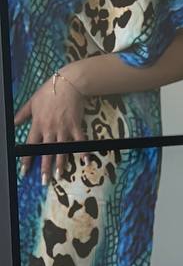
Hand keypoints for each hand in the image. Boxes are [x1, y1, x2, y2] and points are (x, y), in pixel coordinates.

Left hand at [15, 68, 87, 184]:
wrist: (67, 84)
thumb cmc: (48, 92)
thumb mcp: (31, 102)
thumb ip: (22, 115)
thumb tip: (12, 123)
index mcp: (37, 124)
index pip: (30, 146)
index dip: (27, 159)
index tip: (24, 171)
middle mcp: (49, 129)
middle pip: (46, 152)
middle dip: (45, 168)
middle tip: (44, 181)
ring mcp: (63, 128)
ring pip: (61, 150)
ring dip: (61, 164)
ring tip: (60, 176)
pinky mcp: (76, 126)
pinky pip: (80, 141)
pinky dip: (83, 152)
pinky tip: (86, 162)